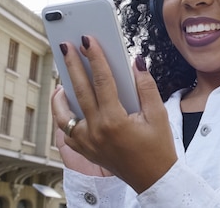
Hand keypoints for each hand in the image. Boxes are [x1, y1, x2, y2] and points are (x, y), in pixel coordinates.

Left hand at [51, 36, 177, 192]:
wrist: (154, 179)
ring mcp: (87, 142)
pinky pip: (66, 130)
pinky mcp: (85, 149)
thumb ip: (146, 86)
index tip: (88, 40)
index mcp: (114, 121)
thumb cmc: (158, 148)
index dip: (95, 57)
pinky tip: (65, 101)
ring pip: (64, 112)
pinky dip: (63, 114)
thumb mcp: (159, 115)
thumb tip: (136, 62)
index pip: (102, 80)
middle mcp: (96, 131)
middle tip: (66, 45)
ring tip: (62, 75)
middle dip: (72, 64)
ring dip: (61, 92)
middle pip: (80, 90)